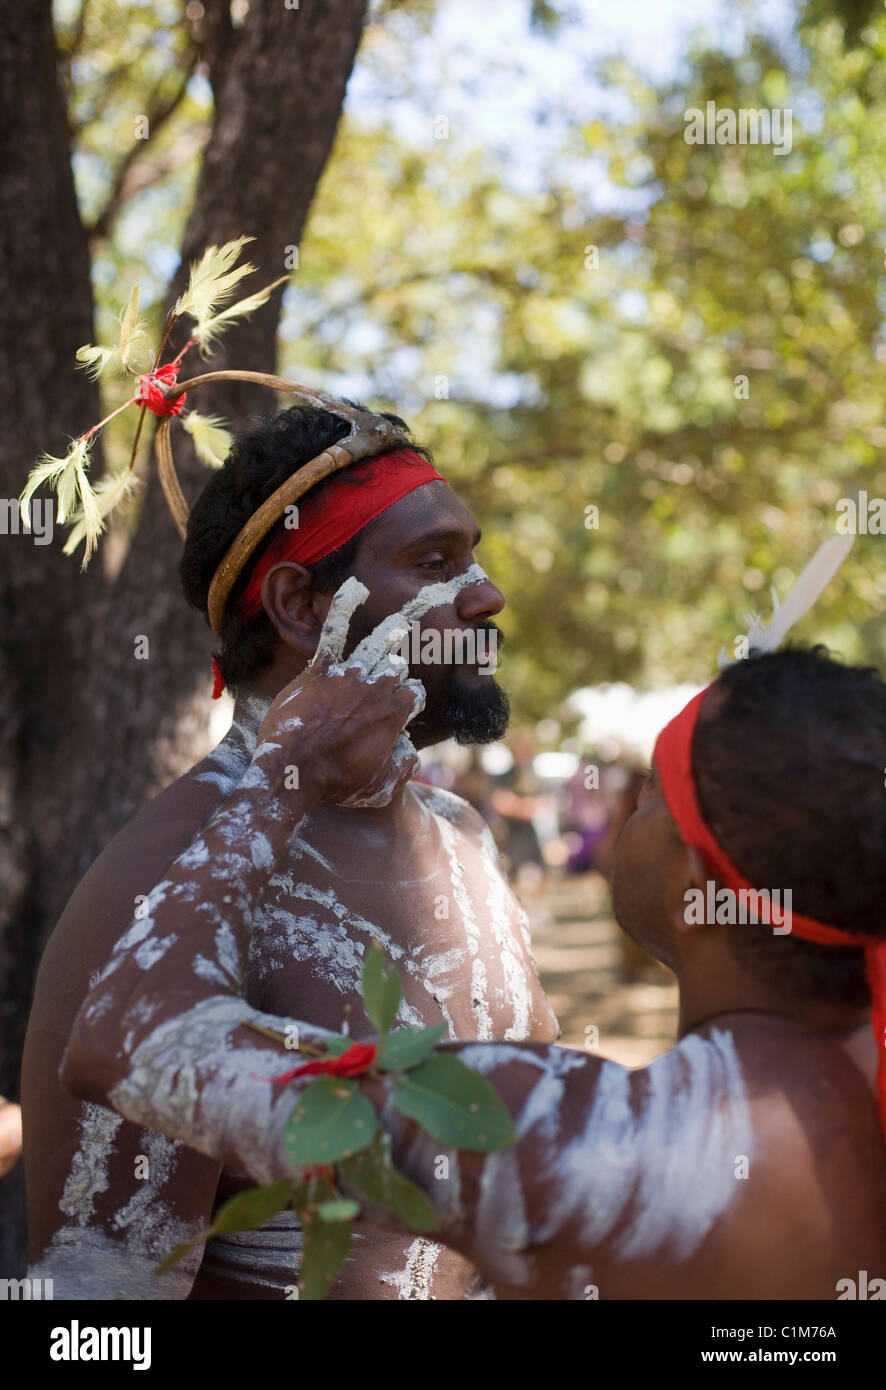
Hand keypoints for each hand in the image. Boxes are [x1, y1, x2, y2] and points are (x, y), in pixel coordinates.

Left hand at [256, 578, 425, 805]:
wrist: (291, 773)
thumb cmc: (334, 785)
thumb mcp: (379, 788)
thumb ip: (402, 769)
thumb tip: (410, 756)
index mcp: (394, 714)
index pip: (414, 693)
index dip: (410, 699)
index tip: (404, 705)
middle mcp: (376, 689)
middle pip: (397, 668)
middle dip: (397, 669)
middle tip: (395, 670)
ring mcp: (348, 676)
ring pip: (377, 645)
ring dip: (394, 629)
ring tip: (409, 612)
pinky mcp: (319, 670)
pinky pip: (333, 633)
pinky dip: (345, 607)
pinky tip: (354, 586)